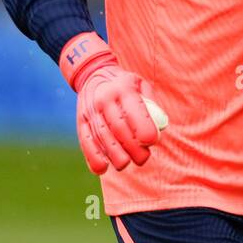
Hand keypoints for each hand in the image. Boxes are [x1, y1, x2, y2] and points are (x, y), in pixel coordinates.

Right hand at [59, 32, 167, 174]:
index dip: (143, 128)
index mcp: (123, 88)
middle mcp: (105, 99)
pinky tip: (102, 168)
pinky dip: (93, 157)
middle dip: (132, 148)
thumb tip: (161, 125)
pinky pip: (86, 141)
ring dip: (114, 155)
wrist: (93, 74)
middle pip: (118, 128)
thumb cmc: (126, 85)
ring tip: (125, 164)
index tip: (151, 141)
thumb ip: (152, 104)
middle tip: (143, 158)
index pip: (134, 110)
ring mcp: (90, 110)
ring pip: (102, 137)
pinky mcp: (81, 121)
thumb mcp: (141, 84)